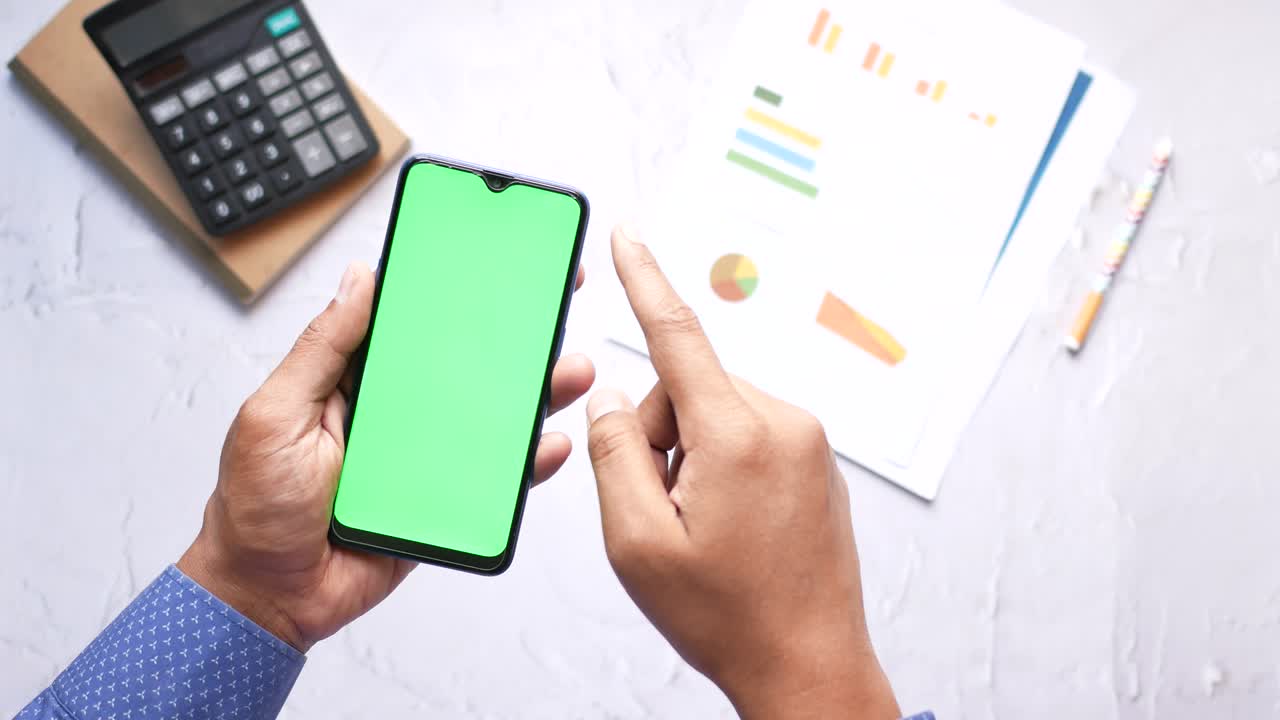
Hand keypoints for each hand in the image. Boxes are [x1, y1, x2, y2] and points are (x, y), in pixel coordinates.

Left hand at [179, 262, 593, 651]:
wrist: (268, 598)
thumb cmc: (254, 508)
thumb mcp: (274, 414)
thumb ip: (321, 349)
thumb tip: (357, 280)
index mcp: (355, 378)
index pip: (410, 319)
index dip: (449, 286)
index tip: (491, 254)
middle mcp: (397, 409)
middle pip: (465, 361)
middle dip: (513, 332)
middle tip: (554, 300)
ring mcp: (425, 453)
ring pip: (490, 414)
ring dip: (534, 391)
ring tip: (569, 370)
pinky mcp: (446, 499)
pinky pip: (495, 476)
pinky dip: (526, 460)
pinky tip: (547, 443)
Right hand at [585, 226, 898, 718]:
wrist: (809, 664)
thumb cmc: (729, 616)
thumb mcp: (639, 543)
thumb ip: (615, 454)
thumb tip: (611, 396)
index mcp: (738, 436)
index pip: (677, 336)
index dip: (642, 280)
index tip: (627, 235)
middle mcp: (784, 424)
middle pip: (687, 388)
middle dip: (660, 437)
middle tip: (666, 511)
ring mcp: (808, 443)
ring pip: (717, 413)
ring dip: (692, 455)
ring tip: (704, 527)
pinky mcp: (817, 461)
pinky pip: (748, 434)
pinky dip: (722, 465)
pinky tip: (731, 525)